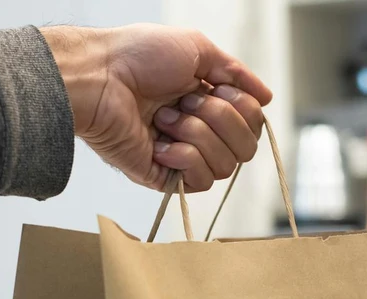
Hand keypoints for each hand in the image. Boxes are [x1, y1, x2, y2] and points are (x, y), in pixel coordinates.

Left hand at [40, 24, 271, 191]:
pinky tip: (161, 143)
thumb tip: (267, 97)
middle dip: (221, 119)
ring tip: (165, 118)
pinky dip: (185, 158)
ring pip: (226, 166)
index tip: (214, 86)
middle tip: (185, 100)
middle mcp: (199, 131)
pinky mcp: (163, 177)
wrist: (99, 76)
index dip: (242, 106)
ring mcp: (181, 156)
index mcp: (208, 102)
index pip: (253, 123)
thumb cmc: (138, 56)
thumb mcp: (198, 49)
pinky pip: (199, 182)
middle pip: (246, 148)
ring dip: (198, 135)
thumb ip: (236, 72)